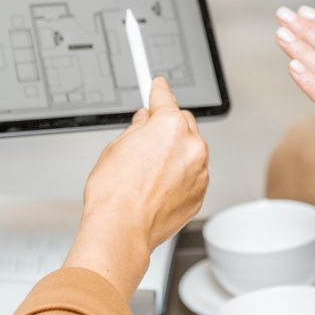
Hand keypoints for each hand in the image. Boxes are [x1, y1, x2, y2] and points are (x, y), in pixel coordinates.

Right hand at [67, 76, 209, 292]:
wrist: (121, 229)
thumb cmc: (114, 194)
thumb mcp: (115, 148)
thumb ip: (137, 128)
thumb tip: (144, 120)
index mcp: (169, 127)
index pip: (165, 98)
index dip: (159, 90)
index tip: (159, 85)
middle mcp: (191, 145)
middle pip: (183, 122)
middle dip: (168, 126)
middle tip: (147, 138)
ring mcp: (199, 171)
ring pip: (190, 150)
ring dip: (176, 153)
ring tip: (149, 172)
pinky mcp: (200, 193)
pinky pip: (193, 174)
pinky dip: (181, 175)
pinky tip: (158, 186)